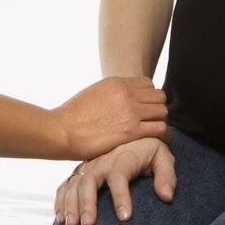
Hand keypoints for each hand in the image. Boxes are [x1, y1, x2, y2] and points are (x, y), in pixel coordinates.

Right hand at [52, 77, 170, 160]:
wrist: (62, 131)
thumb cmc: (72, 116)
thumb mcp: (93, 93)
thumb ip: (112, 94)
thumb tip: (120, 100)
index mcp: (117, 83)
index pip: (148, 84)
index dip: (148, 97)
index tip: (144, 109)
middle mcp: (127, 94)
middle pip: (159, 97)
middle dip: (156, 108)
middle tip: (149, 122)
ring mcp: (131, 112)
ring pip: (162, 112)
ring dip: (158, 122)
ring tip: (150, 132)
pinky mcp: (131, 131)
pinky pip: (160, 129)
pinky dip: (160, 135)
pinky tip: (153, 142)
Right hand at [52, 137, 175, 224]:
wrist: (134, 137)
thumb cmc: (149, 152)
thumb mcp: (163, 158)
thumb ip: (166, 176)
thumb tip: (166, 197)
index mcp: (124, 156)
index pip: (120, 175)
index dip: (121, 196)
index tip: (125, 218)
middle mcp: (103, 160)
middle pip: (90, 179)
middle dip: (87, 202)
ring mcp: (89, 166)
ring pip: (75, 183)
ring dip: (71, 204)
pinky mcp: (80, 172)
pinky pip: (65, 185)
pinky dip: (60, 200)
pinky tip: (61, 218)